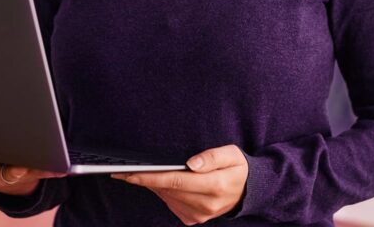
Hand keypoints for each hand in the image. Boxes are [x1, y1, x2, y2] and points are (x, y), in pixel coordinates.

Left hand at [111, 144, 247, 224]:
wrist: (248, 191)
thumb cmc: (238, 168)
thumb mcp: (232, 155)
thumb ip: (212, 157)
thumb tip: (191, 163)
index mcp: (215, 186)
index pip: (176, 181)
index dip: (151, 177)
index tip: (131, 174)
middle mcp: (205, 204)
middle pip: (167, 190)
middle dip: (145, 179)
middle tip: (125, 170)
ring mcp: (199, 215)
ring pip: (167, 198)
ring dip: (152, 186)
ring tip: (138, 173)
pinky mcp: (193, 219)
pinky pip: (171, 204)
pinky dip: (163, 193)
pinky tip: (159, 183)